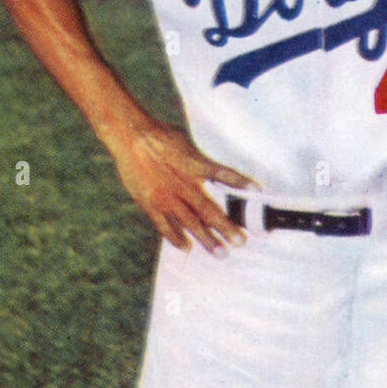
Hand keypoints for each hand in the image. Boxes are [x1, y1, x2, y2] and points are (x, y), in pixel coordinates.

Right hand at [108, 120, 254, 253]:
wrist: (130, 136)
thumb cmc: (159, 134)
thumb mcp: (185, 142)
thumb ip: (198, 160)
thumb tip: (211, 169)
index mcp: (194, 165)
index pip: (223, 174)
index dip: (240, 182)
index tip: (256, 191)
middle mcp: (183, 184)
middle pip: (209, 209)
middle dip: (226, 227)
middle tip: (240, 242)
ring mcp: (166, 196)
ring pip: (190, 223)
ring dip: (206, 239)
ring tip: (221, 252)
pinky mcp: (150, 203)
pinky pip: (165, 225)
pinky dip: (175, 237)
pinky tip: (186, 247)